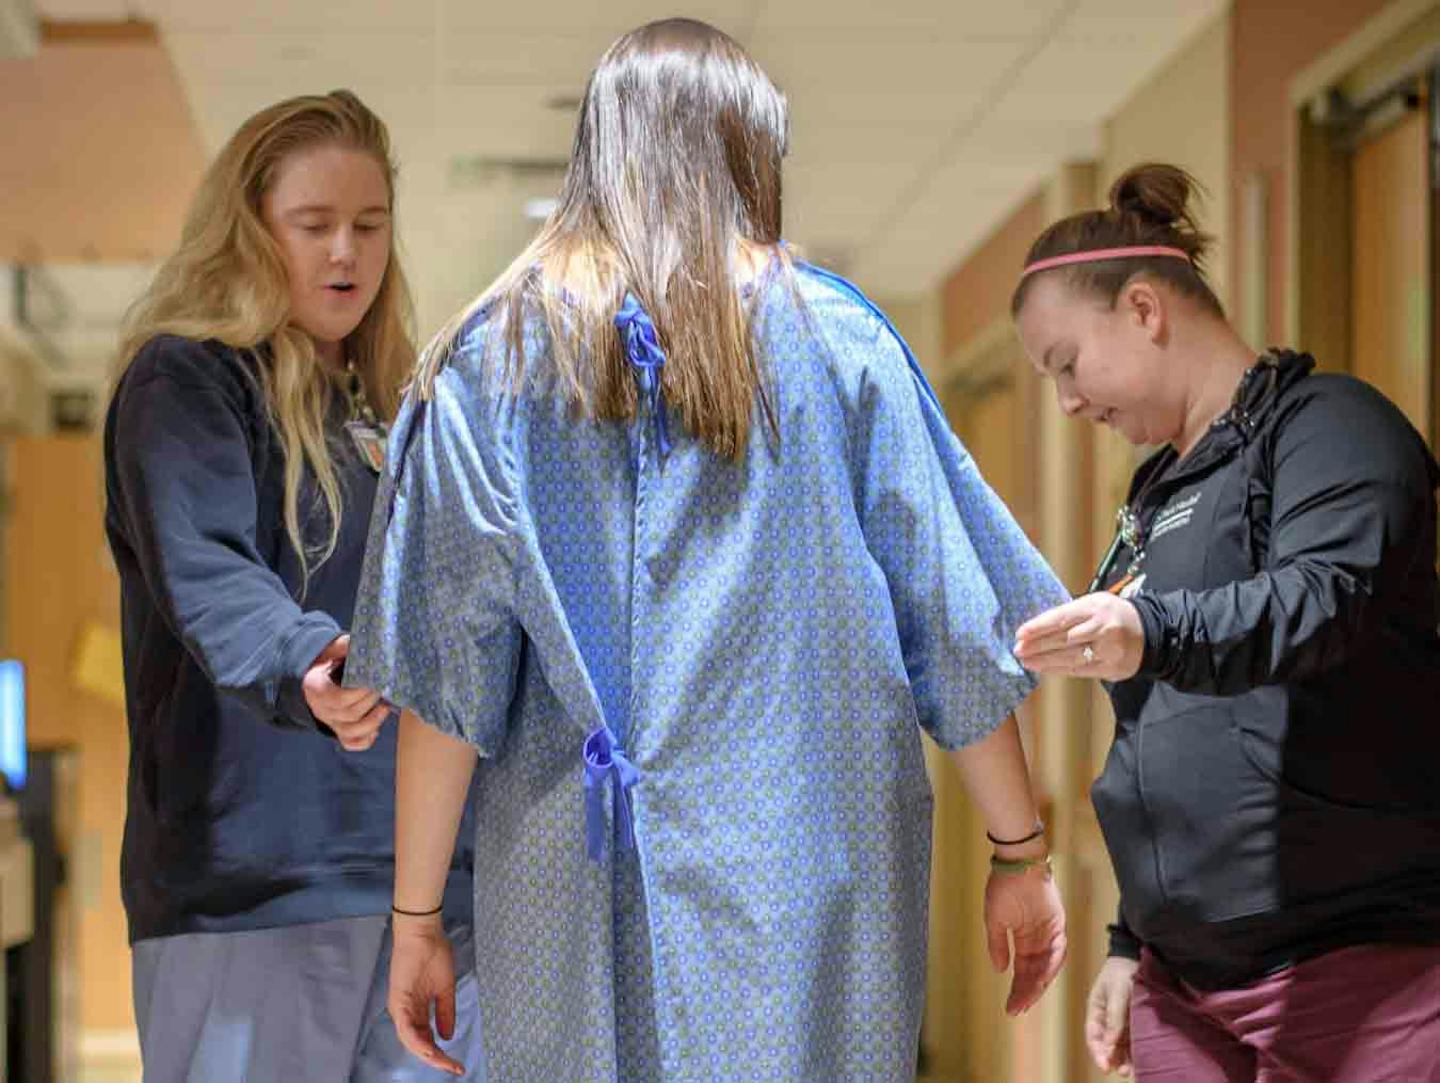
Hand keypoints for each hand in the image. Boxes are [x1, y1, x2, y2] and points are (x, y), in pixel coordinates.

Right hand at [301, 635, 391, 750]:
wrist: (321, 674)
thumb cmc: (331, 659)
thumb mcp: (333, 648)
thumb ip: (346, 645)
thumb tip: (366, 641)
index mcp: (315, 688)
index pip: (337, 699)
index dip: (358, 693)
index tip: (373, 682)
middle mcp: (320, 709)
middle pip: (347, 715)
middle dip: (369, 703)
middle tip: (383, 688)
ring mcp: (329, 722)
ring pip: (350, 732)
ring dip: (372, 723)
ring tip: (385, 708)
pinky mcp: (339, 730)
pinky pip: (350, 743)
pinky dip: (365, 740)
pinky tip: (376, 729)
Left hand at [388, 915, 463, 1075]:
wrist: (424, 932)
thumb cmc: (434, 954)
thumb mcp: (445, 988)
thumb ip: (446, 1012)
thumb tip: (448, 1036)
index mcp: (417, 1009)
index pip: (427, 1038)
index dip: (442, 1054)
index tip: (458, 1065)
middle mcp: (406, 1012)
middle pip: (418, 1044)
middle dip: (436, 1058)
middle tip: (453, 1068)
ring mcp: (401, 1006)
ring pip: (410, 1039)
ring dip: (425, 1053)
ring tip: (442, 1062)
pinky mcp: (398, 999)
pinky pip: (405, 1025)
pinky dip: (415, 1038)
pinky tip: (427, 1047)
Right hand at [984, 856, 1067, 1014]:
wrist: (1016, 865)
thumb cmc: (1003, 888)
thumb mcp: (994, 920)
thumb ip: (997, 945)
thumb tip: (999, 969)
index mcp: (1022, 940)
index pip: (1022, 971)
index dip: (1017, 989)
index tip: (1010, 1008)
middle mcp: (1038, 941)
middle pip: (1035, 973)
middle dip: (1027, 992)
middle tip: (1018, 1009)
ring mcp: (1050, 934)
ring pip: (1048, 966)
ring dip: (1039, 983)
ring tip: (1028, 998)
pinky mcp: (1059, 924)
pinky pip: (1059, 950)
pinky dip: (1051, 965)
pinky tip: (1040, 977)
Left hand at [1013, 594, 1144, 681]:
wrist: (1150, 633)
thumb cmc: (1113, 616)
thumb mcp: (1094, 604)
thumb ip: (1071, 614)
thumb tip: (1038, 626)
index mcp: (1095, 606)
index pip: (1062, 617)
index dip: (1039, 626)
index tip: (1020, 633)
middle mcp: (1102, 627)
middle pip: (1064, 638)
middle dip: (1037, 645)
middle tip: (1018, 650)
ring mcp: (1108, 649)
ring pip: (1071, 656)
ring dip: (1045, 660)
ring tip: (1027, 661)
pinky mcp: (1111, 667)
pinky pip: (1080, 670)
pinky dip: (1060, 669)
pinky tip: (1045, 669)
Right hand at [1085, 956, 1138, 1075]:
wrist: (1137, 955)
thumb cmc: (1122, 972)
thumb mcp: (1117, 993)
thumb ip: (1115, 1019)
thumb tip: (1111, 1046)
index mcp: (1096, 1010)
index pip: (1093, 1036)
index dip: (1098, 1053)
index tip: (1106, 1067)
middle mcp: (1107, 1018)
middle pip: (1107, 1044)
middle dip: (1113, 1059)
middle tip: (1123, 1072)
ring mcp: (1122, 1019)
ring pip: (1121, 1044)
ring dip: (1125, 1057)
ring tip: (1132, 1071)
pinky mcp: (1135, 1020)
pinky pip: (1133, 1038)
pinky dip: (1135, 1049)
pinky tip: (1142, 1058)